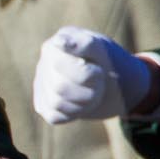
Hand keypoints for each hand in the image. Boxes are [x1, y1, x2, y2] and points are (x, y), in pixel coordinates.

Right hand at [32, 26, 159, 124]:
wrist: (117, 83)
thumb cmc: (109, 62)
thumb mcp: (103, 50)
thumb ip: (84, 43)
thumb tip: (59, 42)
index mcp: (56, 44)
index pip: (60, 65)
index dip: (85, 74)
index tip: (98, 69)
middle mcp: (44, 63)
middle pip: (60, 86)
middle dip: (88, 89)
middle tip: (100, 82)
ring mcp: (42, 85)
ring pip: (57, 103)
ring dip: (84, 101)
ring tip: (93, 91)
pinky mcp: (45, 106)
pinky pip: (55, 116)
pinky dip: (74, 113)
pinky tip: (81, 102)